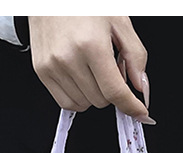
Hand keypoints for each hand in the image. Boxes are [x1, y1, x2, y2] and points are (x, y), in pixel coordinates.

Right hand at [27, 16, 154, 122]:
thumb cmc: (84, 3)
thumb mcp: (119, 21)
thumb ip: (135, 55)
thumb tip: (141, 86)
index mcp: (91, 44)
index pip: (115, 91)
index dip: (131, 106)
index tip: (140, 112)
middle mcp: (69, 58)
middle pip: (101, 101)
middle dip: (111, 90)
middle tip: (109, 68)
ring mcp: (52, 67)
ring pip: (84, 104)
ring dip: (94, 93)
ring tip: (92, 68)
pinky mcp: (42, 72)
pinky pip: (66, 102)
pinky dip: (79, 97)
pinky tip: (81, 78)